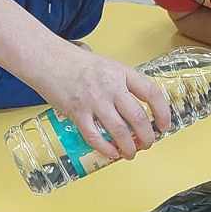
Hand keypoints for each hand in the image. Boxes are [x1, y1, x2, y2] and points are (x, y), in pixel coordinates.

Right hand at [41, 42, 171, 161]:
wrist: (46, 58)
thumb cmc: (75, 63)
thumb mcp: (106, 65)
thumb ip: (121, 84)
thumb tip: (135, 110)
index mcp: (121, 72)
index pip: (151, 93)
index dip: (163, 112)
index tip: (164, 125)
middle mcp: (111, 87)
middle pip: (138, 117)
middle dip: (147, 136)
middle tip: (148, 144)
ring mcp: (94, 100)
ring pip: (120, 130)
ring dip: (129, 147)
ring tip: (131, 153)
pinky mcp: (77, 112)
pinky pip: (94, 136)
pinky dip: (105, 148)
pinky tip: (111, 153)